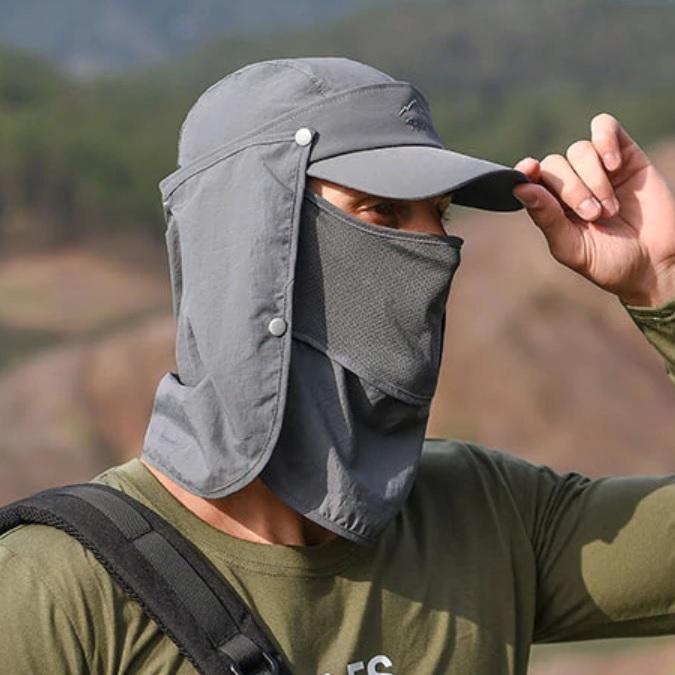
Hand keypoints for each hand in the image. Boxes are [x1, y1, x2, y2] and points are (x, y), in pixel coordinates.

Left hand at [513, 113, 674, 306]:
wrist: (654, 263)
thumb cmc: (608, 261)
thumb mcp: (571, 247)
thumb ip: (546, 217)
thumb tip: (520, 188)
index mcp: (551, 205)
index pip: (530, 178)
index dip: (526, 170)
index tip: (529, 169)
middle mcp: (571, 183)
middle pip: (555, 165)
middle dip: (573, 190)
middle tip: (594, 216)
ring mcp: (597, 167)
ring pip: (579, 150)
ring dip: (594, 179)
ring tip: (610, 208)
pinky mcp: (624, 154)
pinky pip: (604, 127)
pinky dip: (605, 141)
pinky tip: (614, 166)